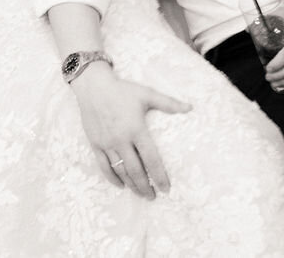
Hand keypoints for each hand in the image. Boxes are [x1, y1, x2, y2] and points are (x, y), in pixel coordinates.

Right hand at [71, 64, 190, 198]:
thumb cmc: (122, 90)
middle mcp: (121, 140)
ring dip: (131, 185)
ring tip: (141, 194)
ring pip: (120, 171)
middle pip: (135, 170)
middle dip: (145, 186)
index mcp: (136, 129)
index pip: (151, 159)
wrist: (93, 86)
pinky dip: (112, 178)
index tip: (167, 188)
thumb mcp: (146, 94)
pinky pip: (103, 166)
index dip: (159, 176)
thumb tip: (190, 108)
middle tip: (154, 196)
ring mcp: (107, 143)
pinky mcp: (95, 144)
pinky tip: (121, 185)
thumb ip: (168, 103)